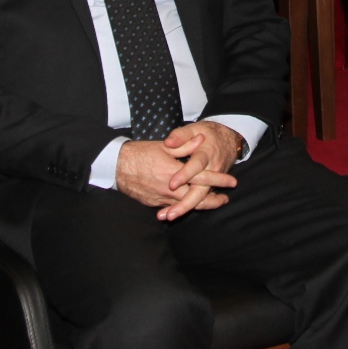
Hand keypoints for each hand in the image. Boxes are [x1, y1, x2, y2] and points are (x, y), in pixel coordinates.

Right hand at [116, 121, 244, 220]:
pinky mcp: (154, 203)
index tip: (231, 182)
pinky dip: (183, 206)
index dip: (218, 180)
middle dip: (213, 200)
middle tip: (225, 200)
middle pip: (197, 198)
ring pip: (186, 205)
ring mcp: (161, 198)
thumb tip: (201, 141)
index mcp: (173, 171)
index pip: (201, 177)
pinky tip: (190, 205)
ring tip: (212, 203)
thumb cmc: (139, 153)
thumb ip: (183, 145)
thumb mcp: (163, 146)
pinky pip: (172, 207)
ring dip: (200, 204)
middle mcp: (168, 188)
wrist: (116, 167)